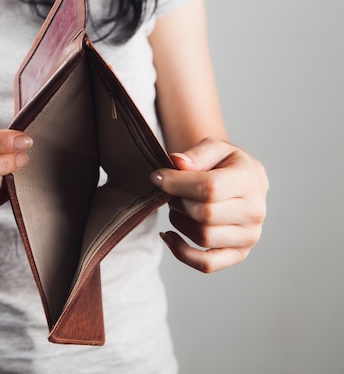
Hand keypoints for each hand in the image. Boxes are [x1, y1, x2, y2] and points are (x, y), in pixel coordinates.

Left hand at [151, 138, 267, 272]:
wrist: (239, 179)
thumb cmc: (223, 163)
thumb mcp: (214, 147)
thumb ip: (196, 154)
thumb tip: (177, 163)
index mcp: (250, 180)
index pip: (209, 188)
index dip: (176, 183)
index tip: (158, 177)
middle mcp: (255, 212)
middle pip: (203, 214)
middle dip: (178, 201)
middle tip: (171, 192)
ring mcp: (249, 236)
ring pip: (202, 237)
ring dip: (179, 222)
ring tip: (178, 206)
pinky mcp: (238, 254)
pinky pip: (206, 264)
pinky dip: (182, 253)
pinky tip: (169, 236)